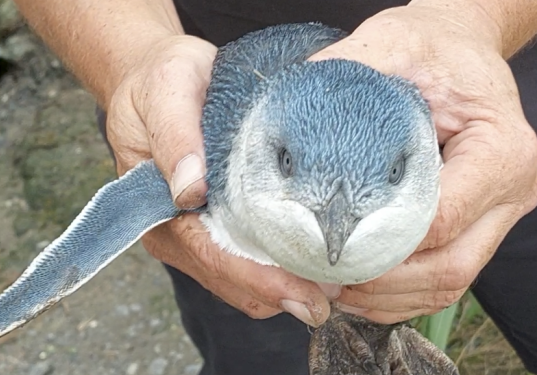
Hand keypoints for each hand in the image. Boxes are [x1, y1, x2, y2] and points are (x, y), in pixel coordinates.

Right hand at [106, 35, 329, 326]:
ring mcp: (194, 236)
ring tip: (330, 281)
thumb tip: (190, 190)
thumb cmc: (163, 83)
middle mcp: (175, 233)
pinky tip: (308, 261)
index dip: (258, 279)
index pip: (210, 255)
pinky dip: (278, 270)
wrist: (159, 84)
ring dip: (283, 287)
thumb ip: (175, 135)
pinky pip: (247, 264)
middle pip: (231, 281)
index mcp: (155, 208)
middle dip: (281, 293)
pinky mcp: (214, 229)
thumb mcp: (167, 92)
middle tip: (335, 293)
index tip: (306, 295)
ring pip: (242, 283)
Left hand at [310, 3, 536, 323]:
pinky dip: (404, 293)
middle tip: (325, 281)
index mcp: (500, 149)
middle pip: (449, 265)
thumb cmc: (432, 46)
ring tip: (336, 291)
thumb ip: (345, 75)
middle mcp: (511, 190)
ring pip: (450, 282)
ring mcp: (499, 212)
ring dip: (390, 297)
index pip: (439, 218)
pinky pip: (448, 277)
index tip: (326, 250)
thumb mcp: (392, 44)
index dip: (380, 245)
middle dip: (382, 284)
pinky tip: (363, 289)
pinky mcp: (480, 223)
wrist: (460, 48)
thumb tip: (282, 116)